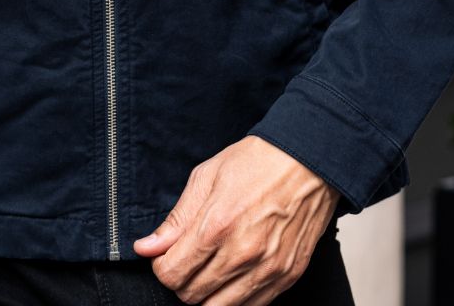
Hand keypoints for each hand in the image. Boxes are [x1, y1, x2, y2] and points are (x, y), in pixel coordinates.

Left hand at [132, 135, 340, 305]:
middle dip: (181, 281)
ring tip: (208, 267)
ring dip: (205, 294)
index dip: (161, 266)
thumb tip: (146, 247)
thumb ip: (176, 219)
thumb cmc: (256, 162)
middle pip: (191, 296)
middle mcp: (242, 253)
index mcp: (216, 225)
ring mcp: (267, 269)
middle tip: (186, 259)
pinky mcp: (286, 277)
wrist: (307, 161)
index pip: (171, 274)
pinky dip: (234, 298)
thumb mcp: (206, 177)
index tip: (166, 255)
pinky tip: (232, 274)